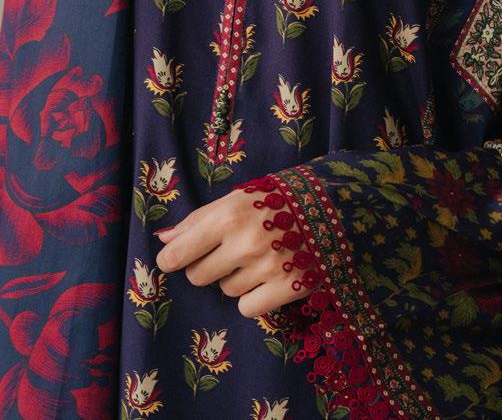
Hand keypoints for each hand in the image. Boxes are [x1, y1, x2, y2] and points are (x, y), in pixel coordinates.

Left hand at [155, 186, 318, 317]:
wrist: (332, 206)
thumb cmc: (276, 199)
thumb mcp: (237, 198)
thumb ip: (198, 219)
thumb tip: (164, 240)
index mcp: (229, 214)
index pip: (179, 254)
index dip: (172, 260)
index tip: (174, 260)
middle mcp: (246, 242)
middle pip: (199, 276)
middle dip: (207, 267)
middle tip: (229, 252)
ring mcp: (268, 266)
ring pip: (226, 291)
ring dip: (236, 278)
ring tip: (259, 257)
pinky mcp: (288, 287)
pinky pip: (248, 308)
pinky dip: (255, 298)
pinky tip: (269, 276)